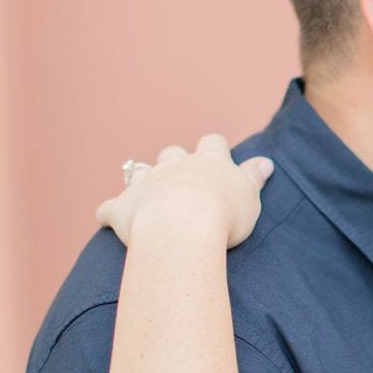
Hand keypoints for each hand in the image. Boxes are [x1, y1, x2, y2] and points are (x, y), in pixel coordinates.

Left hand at [96, 134, 272, 248]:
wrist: (183, 228)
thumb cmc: (223, 214)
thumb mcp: (249, 195)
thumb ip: (254, 177)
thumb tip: (265, 162)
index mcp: (208, 162)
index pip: (212, 144)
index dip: (214, 149)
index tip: (217, 157)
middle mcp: (175, 166)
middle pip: (172, 153)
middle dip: (175, 161)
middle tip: (182, 179)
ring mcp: (146, 184)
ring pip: (140, 172)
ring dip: (143, 180)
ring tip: (147, 193)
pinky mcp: (123, 208)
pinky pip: (110, 208)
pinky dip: (109, 212)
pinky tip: (108, 218)